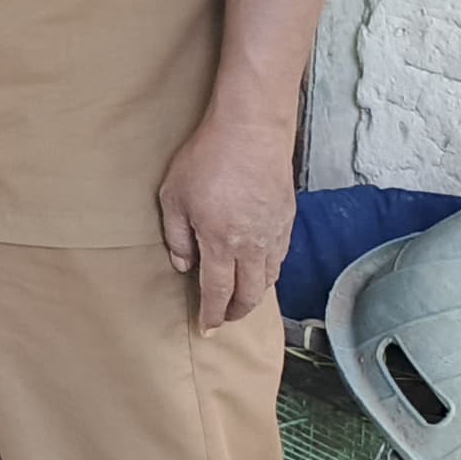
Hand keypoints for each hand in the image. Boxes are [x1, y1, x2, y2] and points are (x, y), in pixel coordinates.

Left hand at [158, 115, 296, 333]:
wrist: (252, 130)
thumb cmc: (206, 159)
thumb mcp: (173, 197)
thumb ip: (178, 236)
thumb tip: (185, 265)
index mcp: (221, 244)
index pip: (218, 292)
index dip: (213, 314)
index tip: (207, 329)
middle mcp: (253, 245)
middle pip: (250, 293)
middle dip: (236, 311)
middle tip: (225, 318)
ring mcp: (274, 232)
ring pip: (269, 277)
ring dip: (255, 293)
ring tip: (241, 297)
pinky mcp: (287, 218)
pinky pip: (280, 256)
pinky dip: (269, 270)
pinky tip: (259, 268)